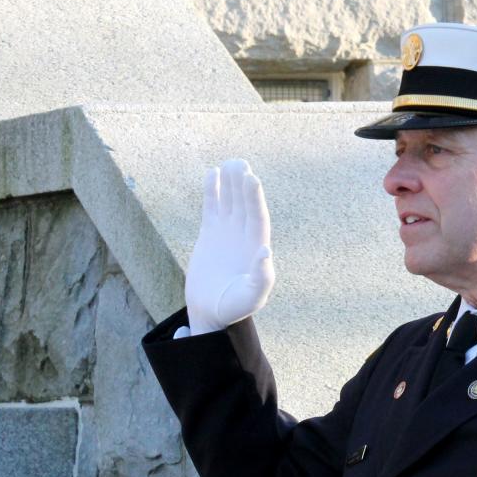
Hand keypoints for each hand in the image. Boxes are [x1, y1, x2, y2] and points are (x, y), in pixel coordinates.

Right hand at [185, 159, 274, 334]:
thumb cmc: (234, 308)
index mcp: (257, 247)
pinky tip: (212, 173)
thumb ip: (261, 277)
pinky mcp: (210, 233)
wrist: (212, 313)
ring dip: (230, 183)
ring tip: (229, 163)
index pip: (257, 217)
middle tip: (239, 163)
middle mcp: (245, 236)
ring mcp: (228, 232)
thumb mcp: (251, 297)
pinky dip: (212, 191)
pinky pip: (212, 207)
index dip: (255, 198)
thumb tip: (265, 251)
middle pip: (245, 204)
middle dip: (242, 185)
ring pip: (230, 202)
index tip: (251, 179)